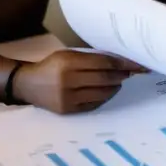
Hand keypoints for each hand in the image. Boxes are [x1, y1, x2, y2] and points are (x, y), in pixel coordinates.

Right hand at [13, 50, 147, 114]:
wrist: (28, 84)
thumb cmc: (52, 65)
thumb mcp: (69, 54)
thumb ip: (91, 57)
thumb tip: (120, 61)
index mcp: (69, 62)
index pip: (103, 63)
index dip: (123, 64)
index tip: (137, 64)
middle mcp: (68, 80)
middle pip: (105, 79)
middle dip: (122, 76)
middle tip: (132, 73)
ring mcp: (67, 98)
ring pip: (101, 93)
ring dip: (115, 87)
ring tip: (120, 81)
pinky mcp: (67, 110)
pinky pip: (93, 105)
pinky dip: (104, 97)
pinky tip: (108, 91)